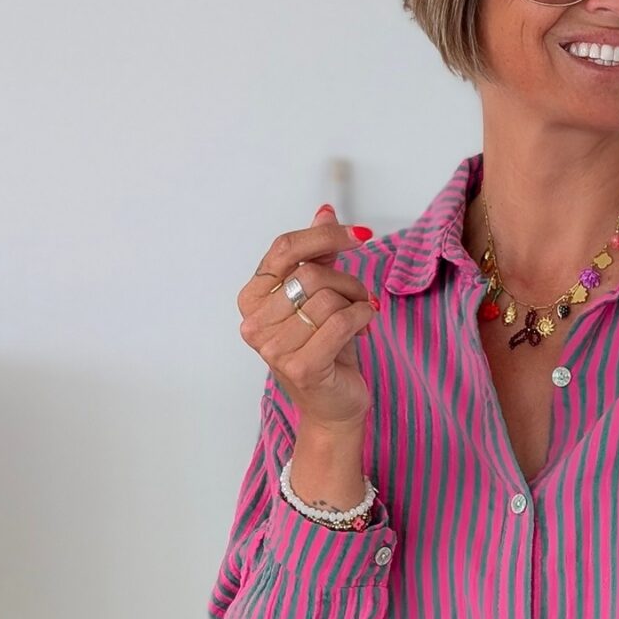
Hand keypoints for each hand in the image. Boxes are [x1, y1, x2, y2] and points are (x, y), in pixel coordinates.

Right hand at [238, 202, 379, 428]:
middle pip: (311, 274)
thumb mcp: (319, 297)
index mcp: (252, 298)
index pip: (285, 249)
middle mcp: (254, 323)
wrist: (333, 405)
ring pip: (328, 298)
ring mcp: (273, 348)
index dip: (325, 236)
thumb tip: (324, 212)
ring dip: (357, 303)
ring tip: (361, 317)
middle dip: (348, 281)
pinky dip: (362, 318)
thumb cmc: (324, 351)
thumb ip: (318, 256)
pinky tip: (366, 327)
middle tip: (361, 298)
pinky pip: (341, 321)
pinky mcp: (301, 367)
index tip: (359, 236)